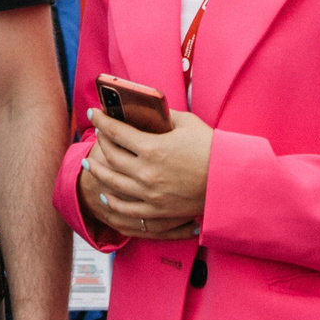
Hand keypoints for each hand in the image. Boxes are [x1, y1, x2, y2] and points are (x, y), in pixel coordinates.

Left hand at [79, 107, 211, 239]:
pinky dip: (112, 201)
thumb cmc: (212, 148)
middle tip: (96, 134)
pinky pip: (126, 208)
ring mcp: (150, 194)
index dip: (101, 120)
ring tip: (89, 164)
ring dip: (97, 171)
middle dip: (100, 142)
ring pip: (112, 183)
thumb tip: (145, 108)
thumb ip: (162, 116)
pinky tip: (105, 194)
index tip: (93, 113)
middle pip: (111, 156)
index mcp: (153, 148)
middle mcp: (146, 172)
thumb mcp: (186, 123)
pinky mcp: (157, 211)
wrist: (231, 181)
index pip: (116, 132)